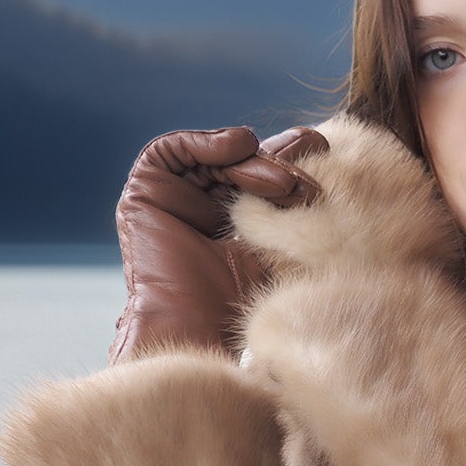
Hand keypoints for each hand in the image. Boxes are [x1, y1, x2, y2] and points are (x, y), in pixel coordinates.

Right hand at [108, 124, 328, 365]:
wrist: (195, 324)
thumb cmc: (239, 301)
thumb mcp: (277, 248)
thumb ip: (290, 209)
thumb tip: (319, 164)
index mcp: (229, 220)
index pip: (260, 178)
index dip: (289, 171)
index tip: (319, 183)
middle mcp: (199, 204)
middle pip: (240, 164)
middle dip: (277, 165)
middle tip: (307, 184)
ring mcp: (171, 196)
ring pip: (215, 157)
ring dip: (252, 161)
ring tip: (282, 183)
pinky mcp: (145, 190)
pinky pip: (173, 148)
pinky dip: (209, 142)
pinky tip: (240, 146)